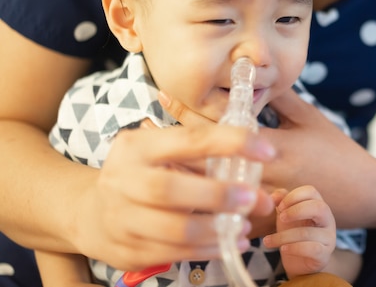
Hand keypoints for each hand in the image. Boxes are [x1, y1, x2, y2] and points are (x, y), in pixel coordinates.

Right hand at [76, 104, 275, 270]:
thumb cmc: (142, 174)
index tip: (267, 151)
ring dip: (218, 230)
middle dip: (218, 195)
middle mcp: (123, 180)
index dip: (231, 143)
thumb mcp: (162, 153)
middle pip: (170, 190)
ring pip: (174, 230)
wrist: (90, 212)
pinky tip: (231, 243)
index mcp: (138, 146)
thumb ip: (203, 158)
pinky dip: (209, 250)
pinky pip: (175, 254)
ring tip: (245, 226)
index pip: (190, 139)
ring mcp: (122, 218)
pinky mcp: (128, 250)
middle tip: (253, 199)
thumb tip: (259, 167)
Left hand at [162, 88, 375, 227]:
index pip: (222, 128)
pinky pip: (228, 212)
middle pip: (209, 161)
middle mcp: (264, 178)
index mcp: (274, 148)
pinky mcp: (267, 221)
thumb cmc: (338, 151)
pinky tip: (187, 189)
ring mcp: (264, 204)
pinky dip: (205, 199)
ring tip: (156, 159)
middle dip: (177, 145)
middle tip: (142, 131)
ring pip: (214, 190)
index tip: (163, 97)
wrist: (365, 195)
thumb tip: (249, 75)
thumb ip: (278, 97)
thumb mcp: (310, 118)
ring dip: (186, 173)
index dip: (191, 111)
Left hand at [263, 186, 335, 277]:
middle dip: (296, 211)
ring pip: (308, 232)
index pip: (311, 191)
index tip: (279, 206)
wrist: (298, 263)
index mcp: (317, 205)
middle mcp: (327, 219)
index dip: (294, 196)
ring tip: (268, 240)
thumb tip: (274, 196)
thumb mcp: (285, 215)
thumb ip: (280, 202)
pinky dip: (294, 248)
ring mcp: (329, 237)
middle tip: (281, 218)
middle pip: (319, 207)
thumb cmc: (293, 233)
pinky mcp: (325, 254)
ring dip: (283, 236)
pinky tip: (283, 249)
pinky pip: (312, 249)